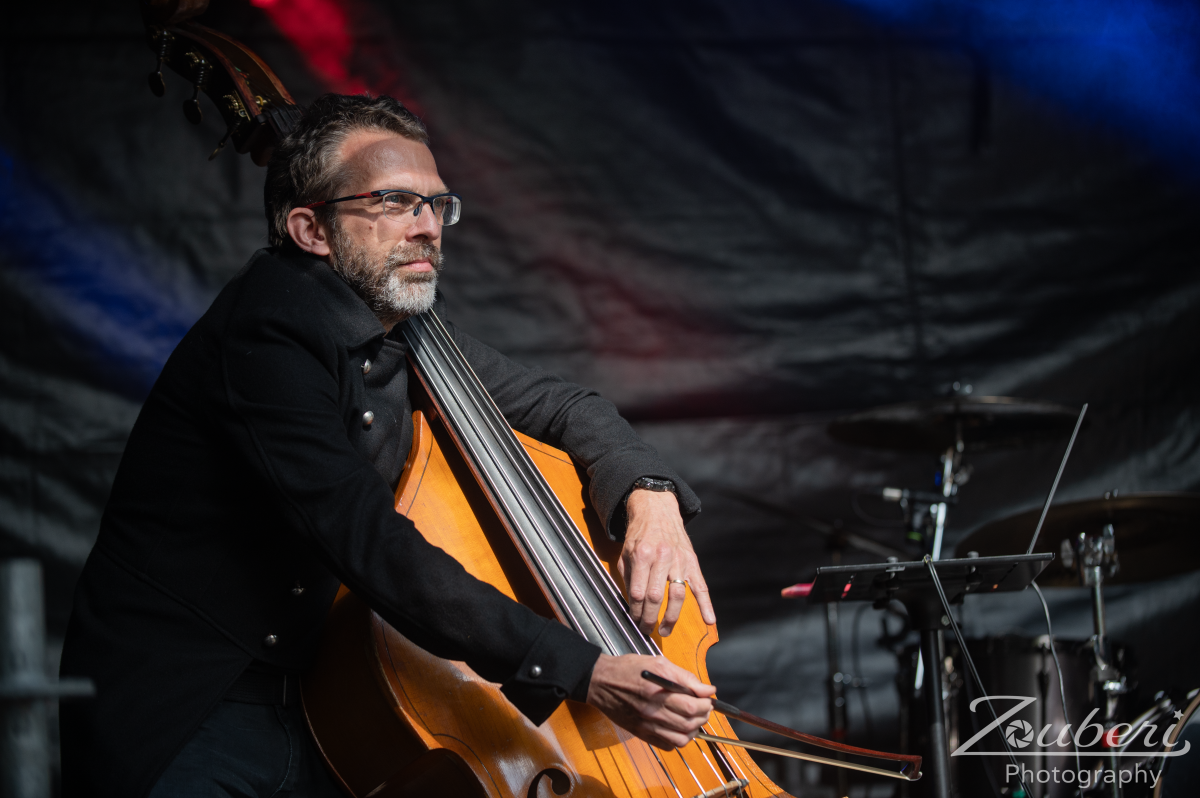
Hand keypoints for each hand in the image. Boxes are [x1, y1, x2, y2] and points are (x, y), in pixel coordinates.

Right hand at [586, 654, 714, 748]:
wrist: (601, 682)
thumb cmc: (628, 669)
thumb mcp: (659, 663)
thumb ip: (685, 677)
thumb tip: (707, 689)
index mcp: (659, 692)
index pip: (693, 706)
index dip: (707, 704)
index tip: (708, 698)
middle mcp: (653, 711)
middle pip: (690, 723)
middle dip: (704, 716)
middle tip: (704, 708)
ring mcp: (647, 725)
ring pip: (682, 738)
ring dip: (694, 730)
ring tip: (693, 719)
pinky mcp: (641, 733)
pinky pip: (667, 746)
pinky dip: (679, 740)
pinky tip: (679, 728)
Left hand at [618, 489, 715, 636]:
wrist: (656, 510)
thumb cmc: (640, 534)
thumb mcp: (626, 553)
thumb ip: (628, 577)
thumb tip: (631, 604)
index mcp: (643, 555)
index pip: (638, 592)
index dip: (635, 611)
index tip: (634, 621)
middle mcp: (662, 558)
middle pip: (656, 596)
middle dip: (650, 618)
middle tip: (646, 630)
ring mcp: (679, 560)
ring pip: (678, 595)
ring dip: (671, 617)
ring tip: (665, 630)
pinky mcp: (692, 561)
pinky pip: (701, 586)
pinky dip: (706, 604)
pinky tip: (709, 620)